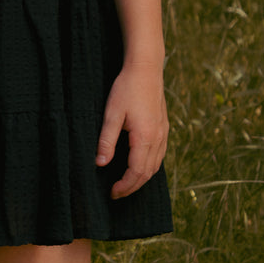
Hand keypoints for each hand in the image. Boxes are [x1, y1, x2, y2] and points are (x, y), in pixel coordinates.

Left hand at [96, 64, 168, 198]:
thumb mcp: (112, 114)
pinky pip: (159, 155)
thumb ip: (106, 141)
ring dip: (141, 179)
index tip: (112, 193)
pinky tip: (139, 166)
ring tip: (126, 184)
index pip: (136, 172)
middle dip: (132, 187)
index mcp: (145, 138)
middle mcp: (158, 139)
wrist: (146, 69)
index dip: (124, 186)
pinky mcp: (164, 128)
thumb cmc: (126, 89)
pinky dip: (149, 167)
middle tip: (116, 193)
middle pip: (148, 173)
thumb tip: (100, 164)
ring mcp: (163, 134)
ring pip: (156, 166)